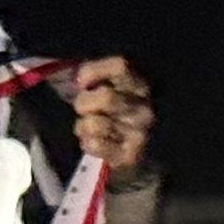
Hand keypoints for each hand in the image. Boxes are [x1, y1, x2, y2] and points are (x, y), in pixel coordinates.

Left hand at [69, 56, 153, 170]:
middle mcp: (144, 108)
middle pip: (106, 97)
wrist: (126, 155)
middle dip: (84, 103)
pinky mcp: (130, 155)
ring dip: (83, 126)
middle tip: (83, 110)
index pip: (120, 67)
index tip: (81, 83)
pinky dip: (86, 143)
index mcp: (138, 85)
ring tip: (89, 129)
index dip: (94, 71)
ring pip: (95, 123)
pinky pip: (95, 145)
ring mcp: (140, 134)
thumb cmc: (109, 115)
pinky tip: (94, 143)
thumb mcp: (104, 89)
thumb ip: (93, 77)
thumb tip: (79, 80)